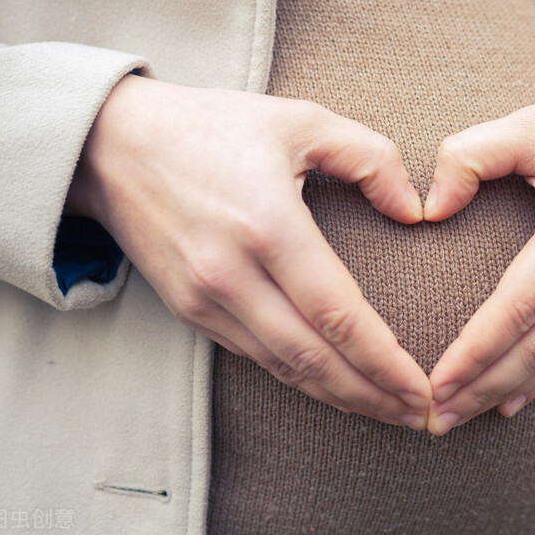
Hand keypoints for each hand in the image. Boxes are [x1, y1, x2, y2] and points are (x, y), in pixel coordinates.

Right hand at [67, 74, 431, 428]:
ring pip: (284, 366)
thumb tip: (414, 211)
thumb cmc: (214, 127)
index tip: (421, 385)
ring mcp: (204, 298)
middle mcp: (231, 273)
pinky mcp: (189, 310)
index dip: (385, 359)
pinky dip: (300, 378)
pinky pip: (256, 355)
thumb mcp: (301, 120)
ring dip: (340, 396)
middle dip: (373, 394)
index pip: (338, 313)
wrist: (113, 145)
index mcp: (267, 224)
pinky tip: (334, 385)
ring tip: (388, 410)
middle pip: (314, 356)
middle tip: (420, 414)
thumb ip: (371, 158)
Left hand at [423, 61, 534, 434]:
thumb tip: (427, 210)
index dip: (477, 348)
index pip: (523, 301)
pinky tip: (512, 399)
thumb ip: (470, 155)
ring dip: (510, 388)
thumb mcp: (533, 121)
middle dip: (485, 385)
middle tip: (435, 417)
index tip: (435, 380)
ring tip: (460, 415)